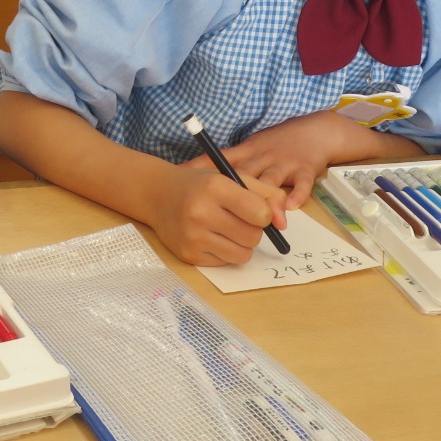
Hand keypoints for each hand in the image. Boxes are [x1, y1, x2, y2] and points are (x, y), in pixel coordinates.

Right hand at [148, 163, 287, 265]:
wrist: (157, 195)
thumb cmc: (201, 185)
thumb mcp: (233, 178)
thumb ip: (267, 194)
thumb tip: (283, 224)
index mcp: (216, 187)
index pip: (260, 214)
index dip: (263, 214)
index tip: (253, 209)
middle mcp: (201, 212)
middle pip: (253, 237)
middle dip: (252, 230)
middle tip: (237, 219)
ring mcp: (193, 236)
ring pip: (242, 255)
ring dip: (241, 244)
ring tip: (226, 230)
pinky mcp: (188, 255)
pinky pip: (225, 263)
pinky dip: (225, 252)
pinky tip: (211, 237)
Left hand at [186, 111, 395, 209]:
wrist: (316, 131)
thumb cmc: (278, 144)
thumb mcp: (251, 148)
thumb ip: (229, 164)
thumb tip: (193, 175)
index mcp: (247, 151)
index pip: (219, 159)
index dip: (200, 166)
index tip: (180, 175)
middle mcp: (263, 156)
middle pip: (245, 175)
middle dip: (232, 192)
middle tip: (218, 210)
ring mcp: (284, 163)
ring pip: (272, 182)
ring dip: (266, 201)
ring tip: (261, 219)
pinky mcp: (306, 169)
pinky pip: (302, 183)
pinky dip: (297, 195)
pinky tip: (290, 207)